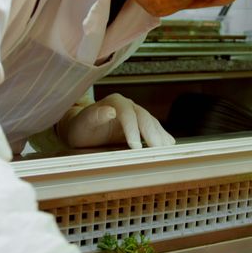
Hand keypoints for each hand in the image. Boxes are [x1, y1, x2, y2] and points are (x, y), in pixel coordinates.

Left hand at [59, 93, 174, 149]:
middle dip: (152, 134)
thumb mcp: (83, 122)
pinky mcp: (141, 126)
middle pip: (144, 118)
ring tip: (166, 150)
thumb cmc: (82, 127)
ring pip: (152, 124)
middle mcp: (129, 106)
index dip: (132, 129)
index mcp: (115, 102)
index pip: (128, 114)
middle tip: (157, 150)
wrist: (85, 129)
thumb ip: (94, 116)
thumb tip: (110, 111)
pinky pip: (154, 130)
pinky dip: (162, 138)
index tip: (135, 146)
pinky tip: (169, 146)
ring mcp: (137, 115)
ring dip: (160, 137)